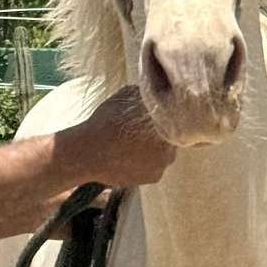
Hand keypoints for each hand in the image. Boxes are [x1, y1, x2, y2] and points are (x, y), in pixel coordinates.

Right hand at [58, 86, 175, 187]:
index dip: (167, 115)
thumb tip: (158, 88)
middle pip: (173, 136)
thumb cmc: (106, 121)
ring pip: (166, 152)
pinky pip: (156, 166)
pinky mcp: (155, 177)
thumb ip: (147, 94)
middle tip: (144, 130)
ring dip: (155, 149)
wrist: (88, 152)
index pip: (178, 117)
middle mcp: (171, 144)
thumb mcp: (126, 95)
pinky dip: (148, 162)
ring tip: (135, 144)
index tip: (156, 115)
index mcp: (166, 123)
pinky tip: (132, 157)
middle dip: (162, 133)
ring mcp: (164, 163)